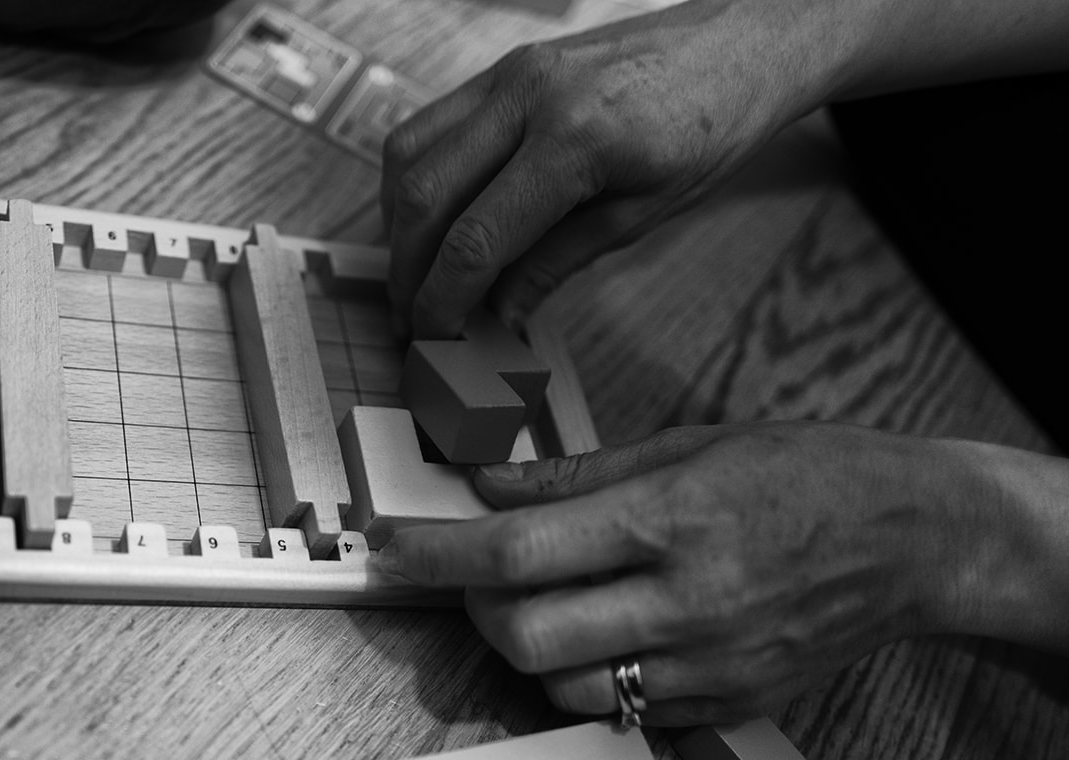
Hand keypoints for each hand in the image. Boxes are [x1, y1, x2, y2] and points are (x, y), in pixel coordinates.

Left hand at [378, 422, 989, 724]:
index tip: (388, 545)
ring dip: (527, 649)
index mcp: (669, 521)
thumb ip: (578, 477)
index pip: (515, 553)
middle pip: (522, 638)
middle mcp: (684, 604)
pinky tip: (605, 633)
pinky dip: (589, 677)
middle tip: (477, 573)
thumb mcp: (691, 444)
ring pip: (562, 690)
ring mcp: (707, 668)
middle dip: (473, 608)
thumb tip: (486, 489)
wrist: (919, 542)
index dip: (433, 553)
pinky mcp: (725, 708)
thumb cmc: (807, 474)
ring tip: (546, 602)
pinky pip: (622, 713)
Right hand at [381, 0, 826, 337]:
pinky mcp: (501, 67)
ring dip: (399, 224)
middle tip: (412, 319)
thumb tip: (495, 315)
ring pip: (408, 154)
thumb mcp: (641, 214)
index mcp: (576, 138)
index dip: (444, 299)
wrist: (737, 43)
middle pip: (426, 195)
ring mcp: (507, 72)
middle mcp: (528, 95)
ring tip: (415, 274)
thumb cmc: (708, 127)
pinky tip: (430, 221)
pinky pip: (429, 125)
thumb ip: (556, 263)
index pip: (477, 237)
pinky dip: (414, 180)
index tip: (434, 337)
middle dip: (408, 269)